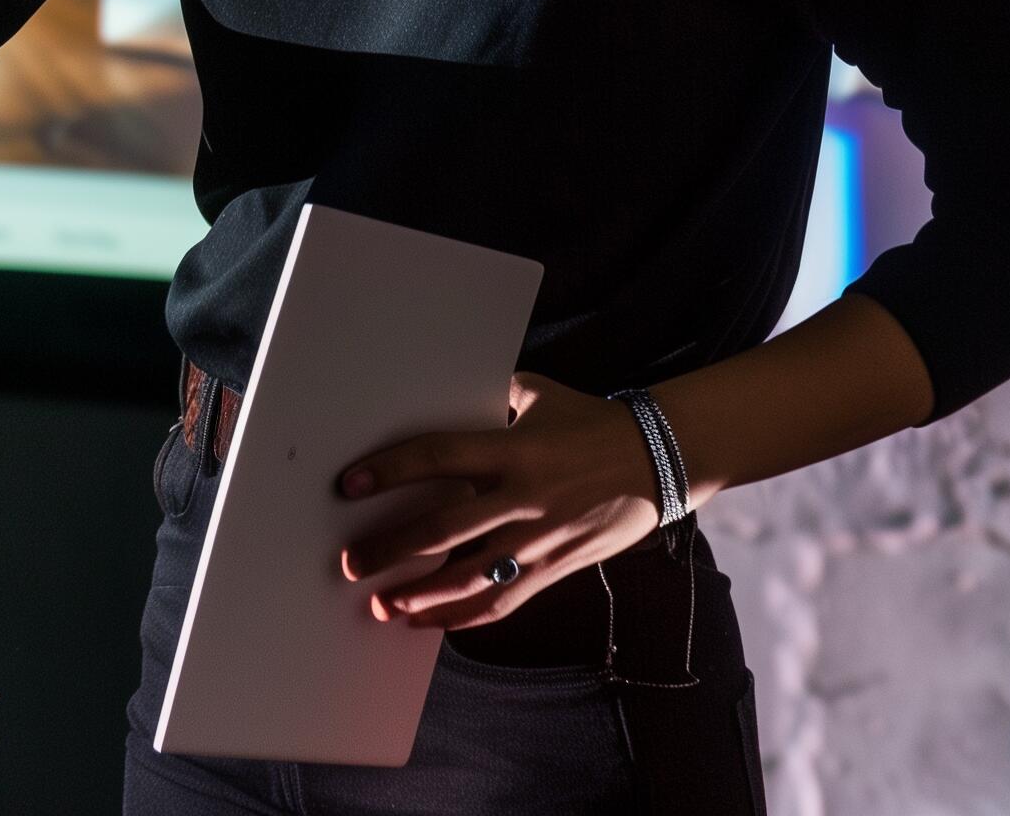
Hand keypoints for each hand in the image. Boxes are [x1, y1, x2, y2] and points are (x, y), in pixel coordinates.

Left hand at [334, 370, 660, 630]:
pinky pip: (503, 601)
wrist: (659, 460)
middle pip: (442, 529)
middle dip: (390, 549)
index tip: (350, 483)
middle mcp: (521, 497)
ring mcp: (538, 540)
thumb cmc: (591, 421)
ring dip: (420, 596)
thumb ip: (492, 395)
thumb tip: (446, 386)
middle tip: (351, 561)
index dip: (391, 469)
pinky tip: (431, 623)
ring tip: (382, 603)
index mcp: (512, 448)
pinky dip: (463, 617)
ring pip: (468, 578)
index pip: (438, 456)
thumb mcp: (538, 394)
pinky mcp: (554, 569)